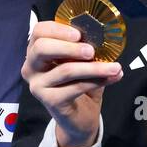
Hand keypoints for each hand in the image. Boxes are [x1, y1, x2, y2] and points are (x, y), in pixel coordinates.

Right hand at [23, 21, 122, 146]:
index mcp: (36, 51)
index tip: (79, 34)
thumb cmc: (78, 84)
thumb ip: (85, 48)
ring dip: (94, 67)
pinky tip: (111, 78)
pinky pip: (76, 87)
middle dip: (70, 47)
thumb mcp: (80, 62)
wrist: (79, 117)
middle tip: (92, 51)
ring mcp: (38, 85)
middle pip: (42, 48)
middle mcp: (31, 67)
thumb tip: (104, 37)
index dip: (58, 30)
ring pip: (65, 70)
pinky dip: (96, 81)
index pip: (39, 32)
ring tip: (115, 67)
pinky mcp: (50, 100)